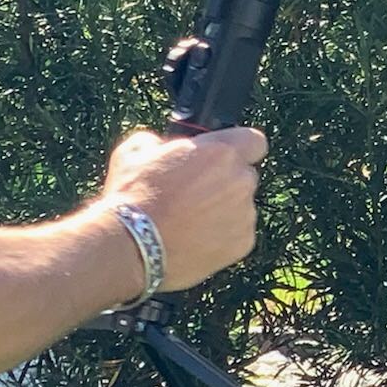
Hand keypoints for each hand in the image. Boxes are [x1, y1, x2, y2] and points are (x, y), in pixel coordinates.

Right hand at [99, 126, 267, 289]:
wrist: (132, 245)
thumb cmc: (133, 196)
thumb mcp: (135, 152)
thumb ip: (158, 142)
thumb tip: (159, 145)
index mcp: (222, 152)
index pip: (254, 141)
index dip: (239, 148)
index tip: (223, 157)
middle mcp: (241, 180)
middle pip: (244, 176)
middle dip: (225, 182)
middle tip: (193, 194)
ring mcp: (245, 213)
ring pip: (241, 207)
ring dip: (222, 211)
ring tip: (187, 222)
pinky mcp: (243, 243)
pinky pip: (238, 234)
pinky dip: (222, 237)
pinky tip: (193, 239)